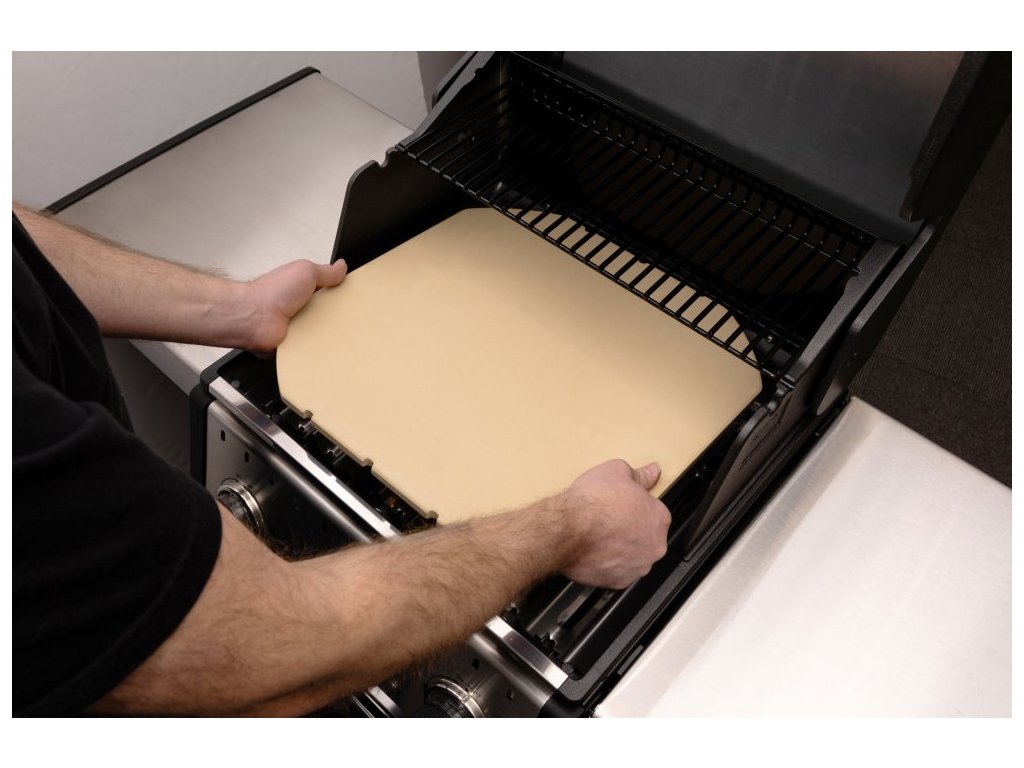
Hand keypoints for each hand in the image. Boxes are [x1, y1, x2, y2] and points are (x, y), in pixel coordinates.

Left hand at [245, 259, 346, 352]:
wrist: (254, 318)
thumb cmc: (272, 293)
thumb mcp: (306, 270)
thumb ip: (326, 270)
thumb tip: (341, 266)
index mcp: (303, 289)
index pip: (329, 291)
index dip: (340, 293)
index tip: (351, 295)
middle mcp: (300, 307)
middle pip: (330, 313)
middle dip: (337, 315)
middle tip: (342, 314)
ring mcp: (297, 327)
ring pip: (324, 332)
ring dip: (328, 331)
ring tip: (331, 329)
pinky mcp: (295, 344)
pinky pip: (313, 347)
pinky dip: (317, 347)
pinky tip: (319, 342)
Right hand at [559, 459, 670, 588]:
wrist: (568, 529)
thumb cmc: (593, 501)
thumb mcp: (616, 471)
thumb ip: (639, 475)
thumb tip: (653, 471)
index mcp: (659, 519)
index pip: (654, 512)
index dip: (635, 507)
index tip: (620, 504)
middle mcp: (654, 546)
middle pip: (646, 537)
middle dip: (631, 530)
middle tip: (608, 520)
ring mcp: (637, 567)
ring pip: (632, 556)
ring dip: (621, 549)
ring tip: (599, 537)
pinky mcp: (619, 582)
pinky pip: (617, 572)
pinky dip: (608, 564)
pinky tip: (594, 552)